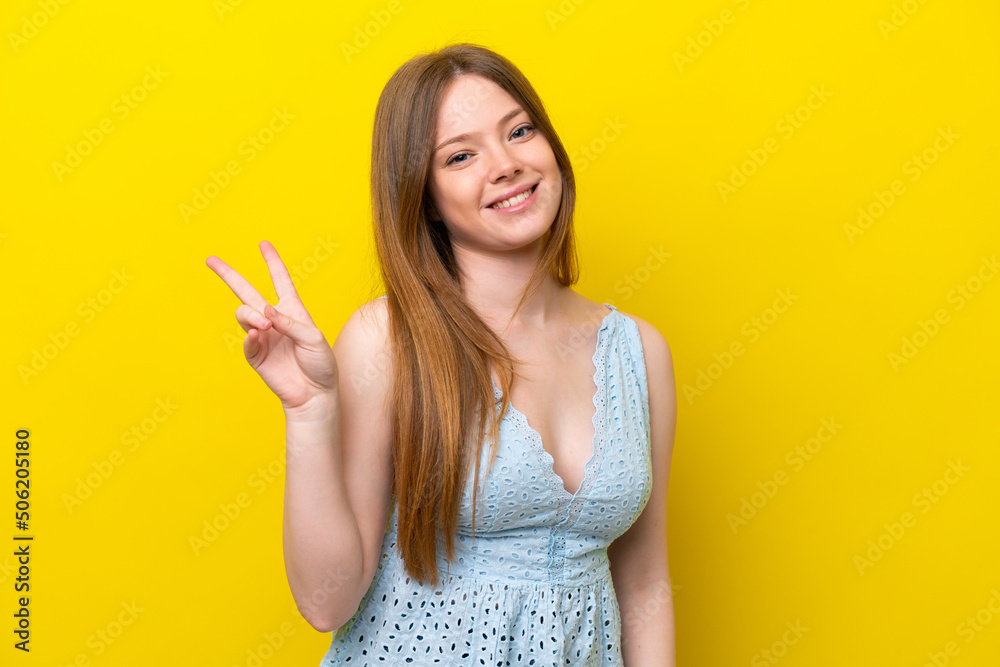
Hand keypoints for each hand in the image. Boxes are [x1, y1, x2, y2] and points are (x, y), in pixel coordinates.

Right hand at [206, 240, 337, 414]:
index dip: (273, 262)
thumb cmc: (320, 364)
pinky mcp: (255, 355)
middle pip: (246, 292)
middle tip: (210, 260)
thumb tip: (266, 311)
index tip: (263, 244)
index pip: (280, 280)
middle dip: (229, 275)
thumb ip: (291, 323)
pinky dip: (250, 336)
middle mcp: (274, 319)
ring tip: (265, 325)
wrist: (314, 393)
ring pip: (243, 314)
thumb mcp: (314, 338)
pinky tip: (259, 335)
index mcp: (292, 310)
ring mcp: (263, 336)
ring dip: (251, 315)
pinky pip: (246, 340)